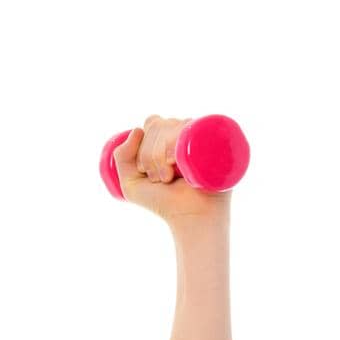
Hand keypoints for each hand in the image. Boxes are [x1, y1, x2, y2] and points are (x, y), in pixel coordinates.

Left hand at [113, 115, 230, 221]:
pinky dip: (173, 144)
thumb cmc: (163, 202)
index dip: (142, 144)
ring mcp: (202, 137)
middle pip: (159, 124)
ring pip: (171, 125)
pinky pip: (190, 128)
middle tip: (160, 179)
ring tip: (168, 178)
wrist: (192, 217)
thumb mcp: (131, 184)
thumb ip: (121, 158)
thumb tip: (137, 130)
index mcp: (169, 138)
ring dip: (159, 155)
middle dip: (149, 155)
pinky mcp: (217, 143)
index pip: (152, 122)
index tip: (144, 171)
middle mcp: (186, 134)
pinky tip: (174, 162)